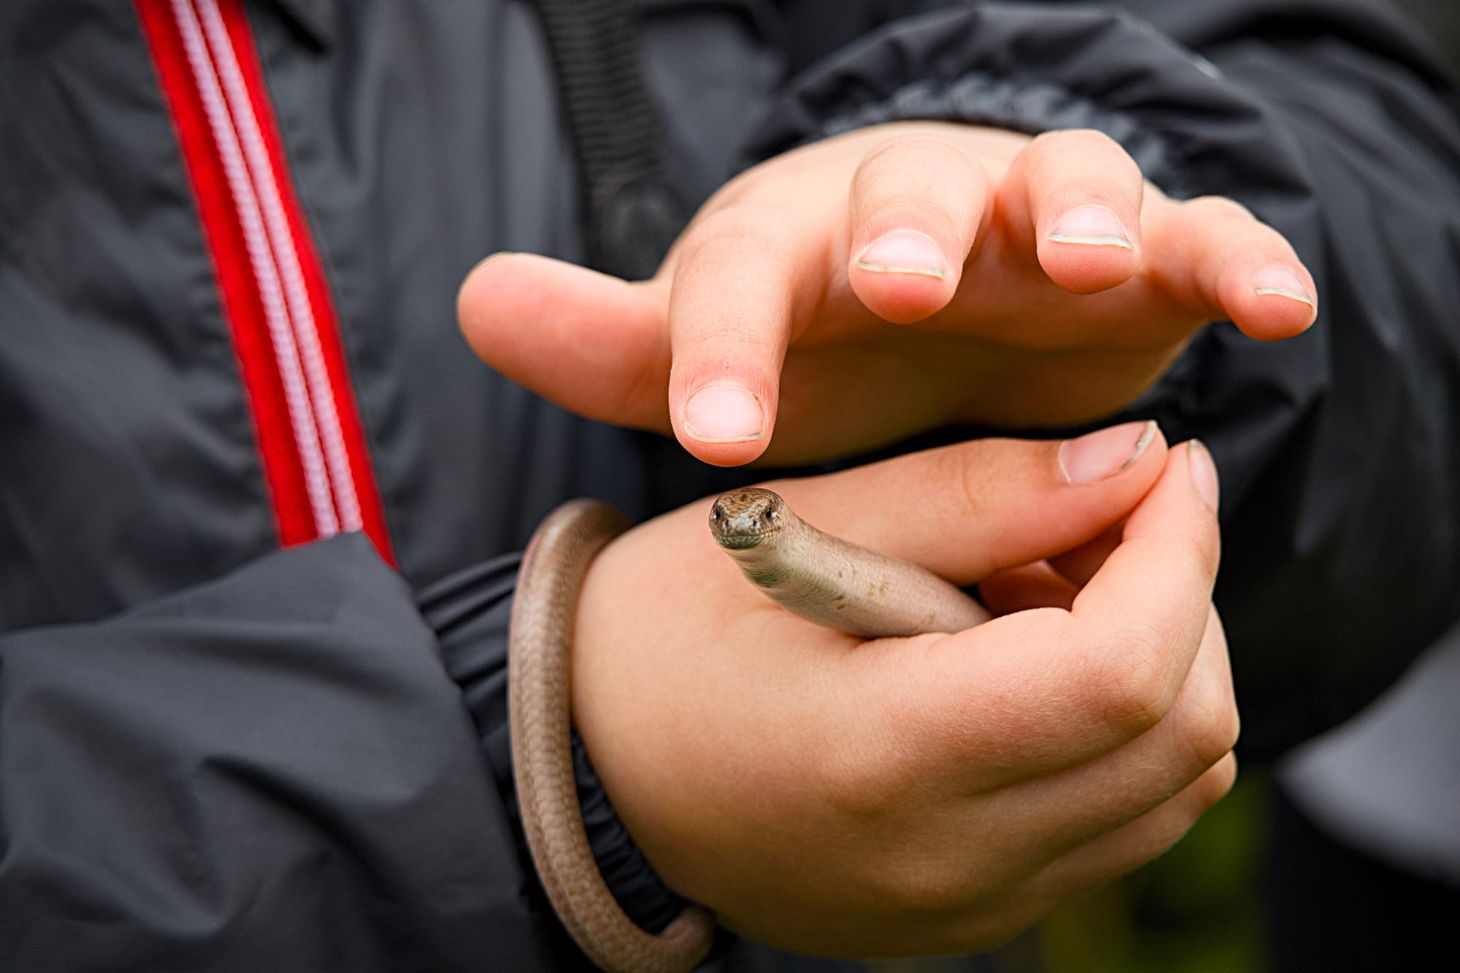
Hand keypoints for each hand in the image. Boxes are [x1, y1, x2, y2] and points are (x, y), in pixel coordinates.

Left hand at [459, 123, 1316, 465]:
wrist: (952, 298)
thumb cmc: (821, 337)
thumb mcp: (719, 339)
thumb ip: (617, 338)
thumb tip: (475, 300)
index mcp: (802, 235)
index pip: (744, 274)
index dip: (724, 346)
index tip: (713, 436)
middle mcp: (919, 206)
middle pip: (908, 190)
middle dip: (905, 232)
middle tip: (895, 285)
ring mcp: (1034, 220)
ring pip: (1064, 183)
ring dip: (1075, 211)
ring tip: (1083, 260)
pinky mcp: (1140, 257)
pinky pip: (1196, 236)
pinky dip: (1235, 256)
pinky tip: (1276, 306)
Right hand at [571, 424, 1236, 956]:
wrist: (592, 772)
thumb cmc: (662, 633)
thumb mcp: (790, 527)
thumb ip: (972, 494)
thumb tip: (1135, 461)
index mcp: (879, 752)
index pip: (1119, 670)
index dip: (1178, 552)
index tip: (1162, 466)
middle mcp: (942, 859)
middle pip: (1180, 736)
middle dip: (1184, 599)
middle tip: (1101, 515)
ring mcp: (967, 905)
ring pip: (1177, 790)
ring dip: (1161, 663)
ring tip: (1052, 587)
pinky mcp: (977, 915)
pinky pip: (1122, 824)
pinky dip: (1122, 728)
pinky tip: (1030, 659)